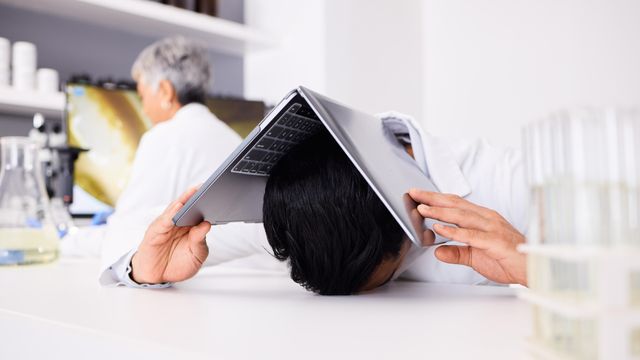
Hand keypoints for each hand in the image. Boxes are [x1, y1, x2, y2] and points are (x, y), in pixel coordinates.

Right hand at [131, 187, 211, 283]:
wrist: (157, 278)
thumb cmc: (178, 264)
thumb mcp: (196, 255)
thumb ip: (200, 240)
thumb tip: (206, 224)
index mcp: (191, 226)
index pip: (201, 210)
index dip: (209, 201)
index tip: (220, 192)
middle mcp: (179, 222)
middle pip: (189, 205)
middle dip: (198, 195)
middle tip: (209, 185)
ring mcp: (167, 225)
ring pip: (176, 208)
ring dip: (185, 198)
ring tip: (195, 190)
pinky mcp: (156, 231)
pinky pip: (164, 220)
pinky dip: (171, 212)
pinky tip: (179, 206)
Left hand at [408, 189, 526, 285]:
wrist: (533, 269)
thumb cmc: (508, 260)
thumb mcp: (475, 257)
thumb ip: (456, 253)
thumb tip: (437, 252)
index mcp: (482, 218)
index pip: (455, 204)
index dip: (436, 199)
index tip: (419, 195)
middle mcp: (486, 218)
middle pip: (455, 205)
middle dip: (433, 198)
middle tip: (414, 194)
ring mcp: (491, 228)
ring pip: (461, 216)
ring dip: (439, 211)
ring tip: (422, 208)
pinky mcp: (494, 241)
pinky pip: (470, 234)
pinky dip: (453, 231)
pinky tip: (439, 228)